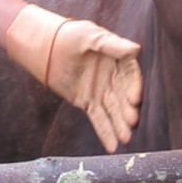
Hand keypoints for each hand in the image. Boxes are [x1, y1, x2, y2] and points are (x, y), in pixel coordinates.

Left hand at [4, 4, 143, 151]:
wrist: (45, 47)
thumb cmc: (70, 36)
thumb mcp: (90, 37)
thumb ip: (112, 45)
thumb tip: (136, 49)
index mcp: (118, 60)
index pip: (130, 76)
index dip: (133, 87)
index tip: (134, 99)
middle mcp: (113, 78)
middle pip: (123, 96)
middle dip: (128, 110)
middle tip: (132, 121)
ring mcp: (101, 92)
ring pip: (112, 111)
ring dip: (119, 124)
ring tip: (126, 138)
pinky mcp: (87, 102)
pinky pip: (98, 119)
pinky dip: (105, 133)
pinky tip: (112, 146)